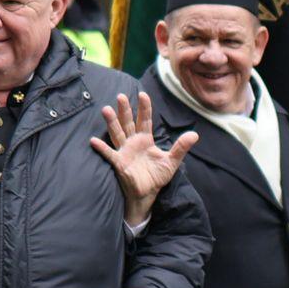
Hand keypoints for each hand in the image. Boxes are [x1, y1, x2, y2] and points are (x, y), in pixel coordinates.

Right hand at [91, 92, 196, 228]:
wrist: (148, 193)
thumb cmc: (157, 175)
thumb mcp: (172, 161)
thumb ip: (181, 147)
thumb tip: (194, 134)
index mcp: (146, 139)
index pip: (145, 120)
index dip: (144, 108)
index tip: (143, 94)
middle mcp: (133, 142)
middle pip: (128, 123)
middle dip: (125, 110)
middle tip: (121, 96)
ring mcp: (125, 151)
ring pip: (117, 134)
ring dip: (112, 123)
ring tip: (106, 109)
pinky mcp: (119, 163)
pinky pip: (109, 154)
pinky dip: (102, 148)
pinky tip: (93, 141)